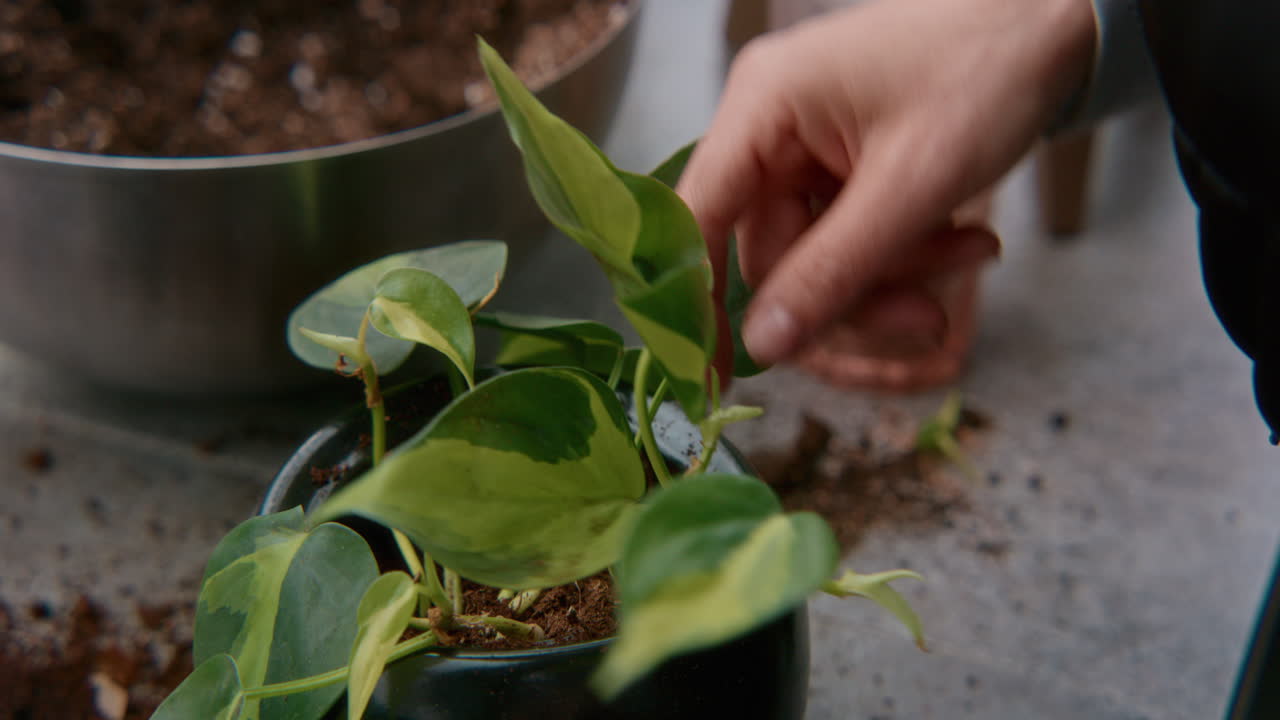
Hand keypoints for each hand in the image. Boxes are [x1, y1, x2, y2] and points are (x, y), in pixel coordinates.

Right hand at [679, 0, 1095, 379]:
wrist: (1055, 20)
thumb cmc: (986, 73)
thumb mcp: (912, 186)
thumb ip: (832, 271)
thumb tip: (762, 347)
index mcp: (763, 106)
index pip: (696, 215)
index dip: (694, 299)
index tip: (707, 376)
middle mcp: (768, 123)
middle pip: (773, 249)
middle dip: (853, 292)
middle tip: (929, 318)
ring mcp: (804, 143)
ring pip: (818, 252)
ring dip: (892, 276)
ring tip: (973, 255)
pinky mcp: (839, 160)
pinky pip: (848, 233)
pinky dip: (903, 251)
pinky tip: (966, 241)